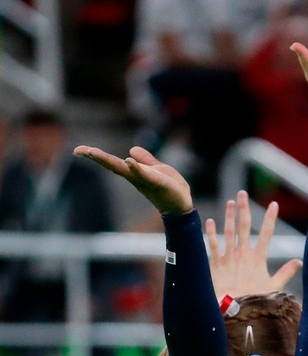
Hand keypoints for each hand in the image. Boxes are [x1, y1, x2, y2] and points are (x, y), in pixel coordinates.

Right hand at [72, 145, 192, 214]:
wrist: (182, 205)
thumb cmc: (170, 188)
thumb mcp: (157, 169)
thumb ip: (145, 160)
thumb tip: (131, 150)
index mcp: (134, 173)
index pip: (113, 162)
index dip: (97, 156)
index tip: (78, 150)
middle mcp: (135, 177)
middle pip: (113, 165)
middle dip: (97, 157)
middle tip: (79, 150)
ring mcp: (145, 180)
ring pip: (124, 169)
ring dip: (109, 161)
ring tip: (93, 152)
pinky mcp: (157, 182)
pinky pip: (145, 174)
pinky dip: (136, 168)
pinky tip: (127, 161)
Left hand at [204, 190, 301, 299]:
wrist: (233, 307)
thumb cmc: (255, 299)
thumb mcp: (274, 286)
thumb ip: (286, 272)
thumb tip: (299, 262)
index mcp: (258, 257)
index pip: (267, 233)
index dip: (271, 217)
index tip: (274, 204)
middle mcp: (243, 253)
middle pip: (245, 226)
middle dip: (244, 208)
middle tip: (242, 193)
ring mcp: (229, 256)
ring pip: (229, 231)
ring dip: (229, 216)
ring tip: (230, 202)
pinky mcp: (216, 263)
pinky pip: (213, 244)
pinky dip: (211, 233)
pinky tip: (210, 221)